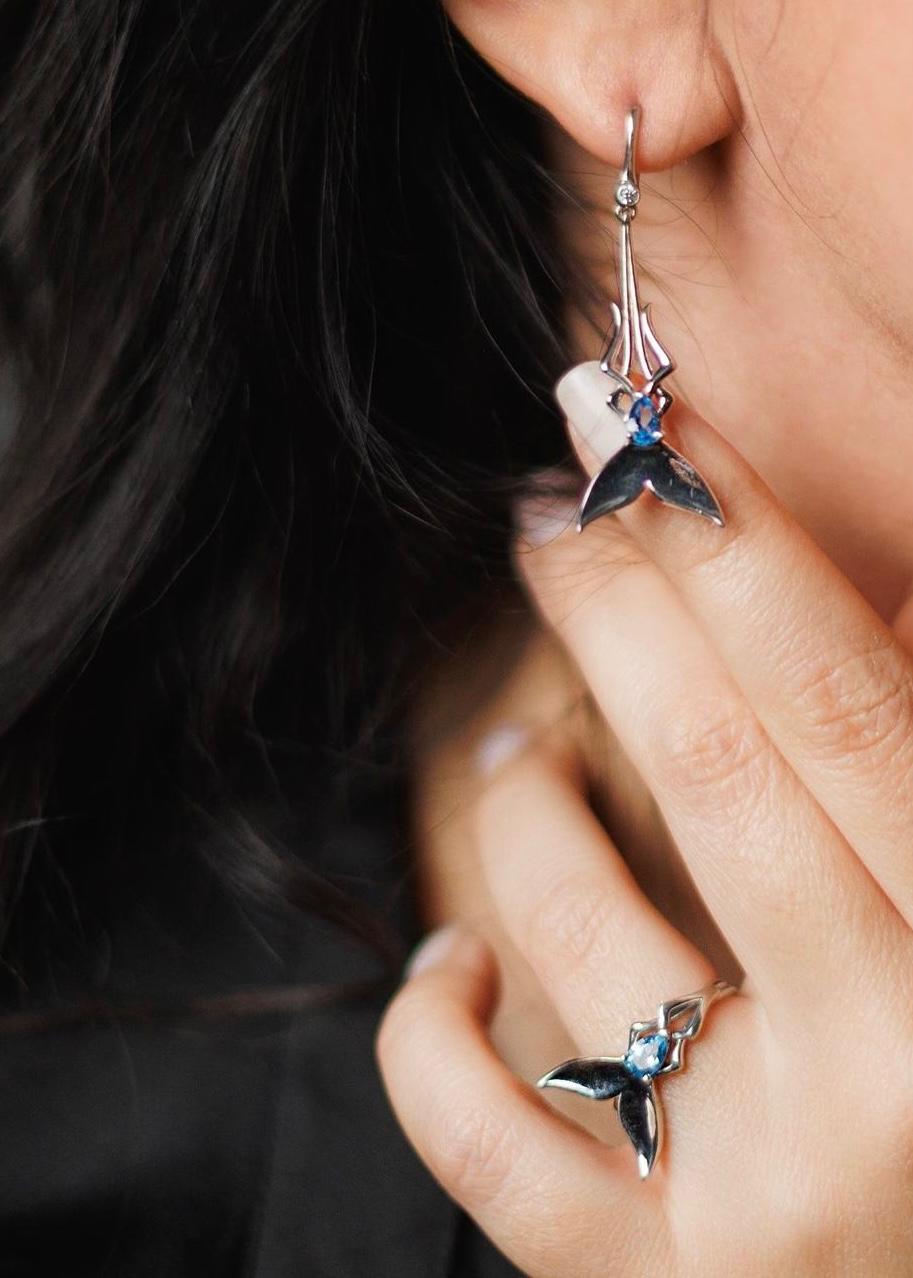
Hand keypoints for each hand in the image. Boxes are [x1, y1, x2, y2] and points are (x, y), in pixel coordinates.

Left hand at [376, 392, 912, 1275]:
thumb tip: (878, 602)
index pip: (836, 693)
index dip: (732, 536)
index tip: (638, 422)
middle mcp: (879, 1077)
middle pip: (709, 766)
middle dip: (611, 604)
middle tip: (543, 507)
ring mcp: (748, 1195)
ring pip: (576, 932)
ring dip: (520, 800)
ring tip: (511, 746)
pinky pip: (481, 1141)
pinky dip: (433, 1031)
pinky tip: (450, 966)